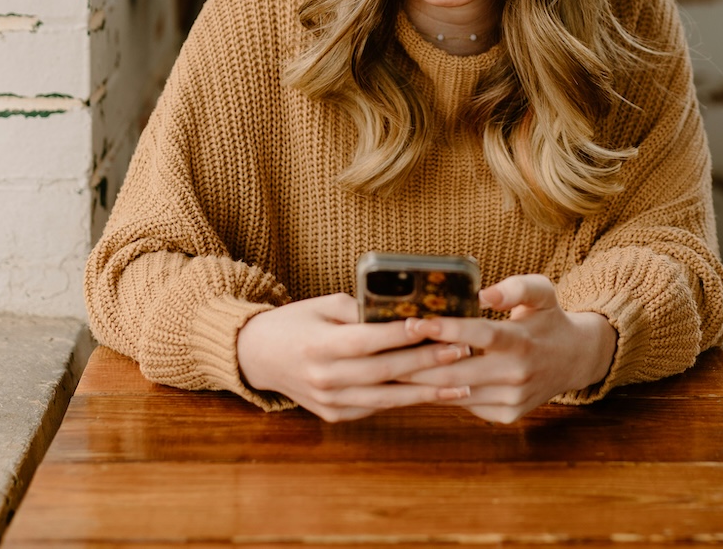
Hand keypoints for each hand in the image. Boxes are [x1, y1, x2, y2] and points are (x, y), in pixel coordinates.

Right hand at [236, 293, 473, 421]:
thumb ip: (360, 309)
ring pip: (387, 398)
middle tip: (462, 350)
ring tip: (463, 382)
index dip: (401, 334)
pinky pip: (377, 407)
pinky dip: (407, 400)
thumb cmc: (296, 323)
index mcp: (318, 346)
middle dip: (427, 362)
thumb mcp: (322, 305)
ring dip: (428, 391)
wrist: (259, 357)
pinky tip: (435, 393)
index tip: (432, 324)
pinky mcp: (336, 416)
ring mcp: (330, 402)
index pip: (367, 340)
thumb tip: (405, 308)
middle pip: (384, 372)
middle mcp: (324, 378)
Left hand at [399, 274, 615, 423]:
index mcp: (522, 341)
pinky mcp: (506, 416)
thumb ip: (515, 287)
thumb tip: (484, 293)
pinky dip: (440, 393)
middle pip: (457, 371)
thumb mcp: (542, 292)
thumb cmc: (548, 319)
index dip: (446, 329)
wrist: (573, 360)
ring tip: (391, 366)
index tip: (415, 321)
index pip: (480, 335)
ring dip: (421, 381)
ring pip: (456, 393)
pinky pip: (465, 405)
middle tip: (385, 349)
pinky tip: (418, 381)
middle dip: (418, 361)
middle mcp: (517, 375)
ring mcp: (511, 400)